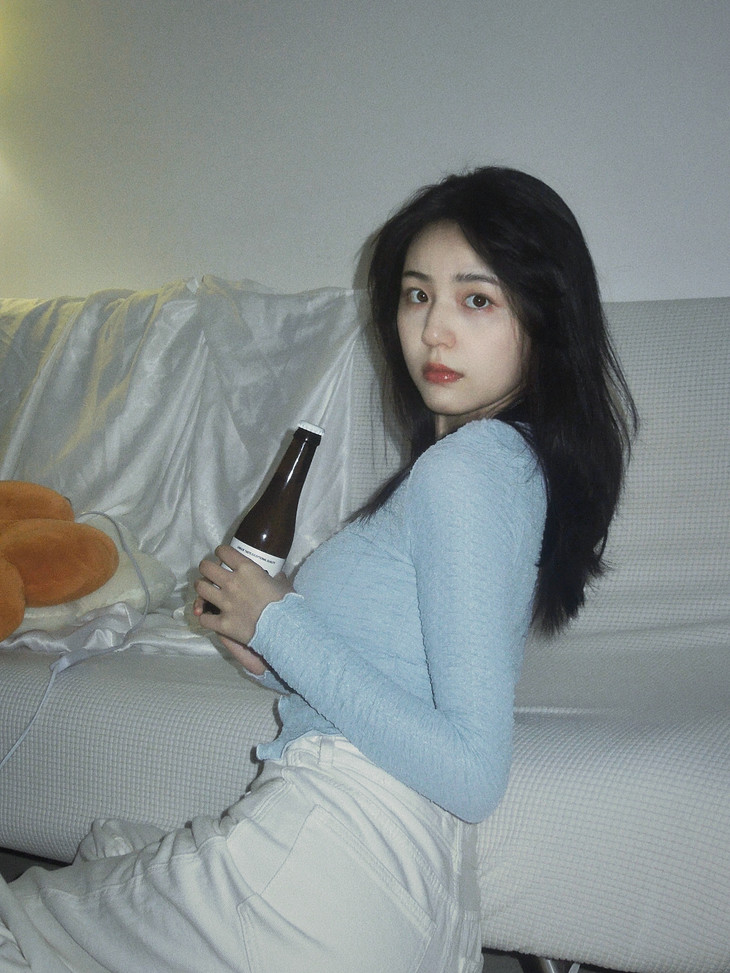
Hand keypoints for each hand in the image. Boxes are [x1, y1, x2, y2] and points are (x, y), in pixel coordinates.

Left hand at [193, 545, 292, 666]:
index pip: (224, 552)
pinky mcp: (223, 623)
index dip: (221, 552)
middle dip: (206, 569)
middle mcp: (232, 583)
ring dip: (202, 590)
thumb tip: (278, 576)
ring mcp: (225, 603)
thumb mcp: (284, 585)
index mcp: (247, 570)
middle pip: (206, 568)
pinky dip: (206, 618)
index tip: (223, 556)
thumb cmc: (286, 605)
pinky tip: (210, 618)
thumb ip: (277, 579)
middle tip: (210, 574)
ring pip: (200, 589)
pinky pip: (204, 619)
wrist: (284, 629)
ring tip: (206, 592)